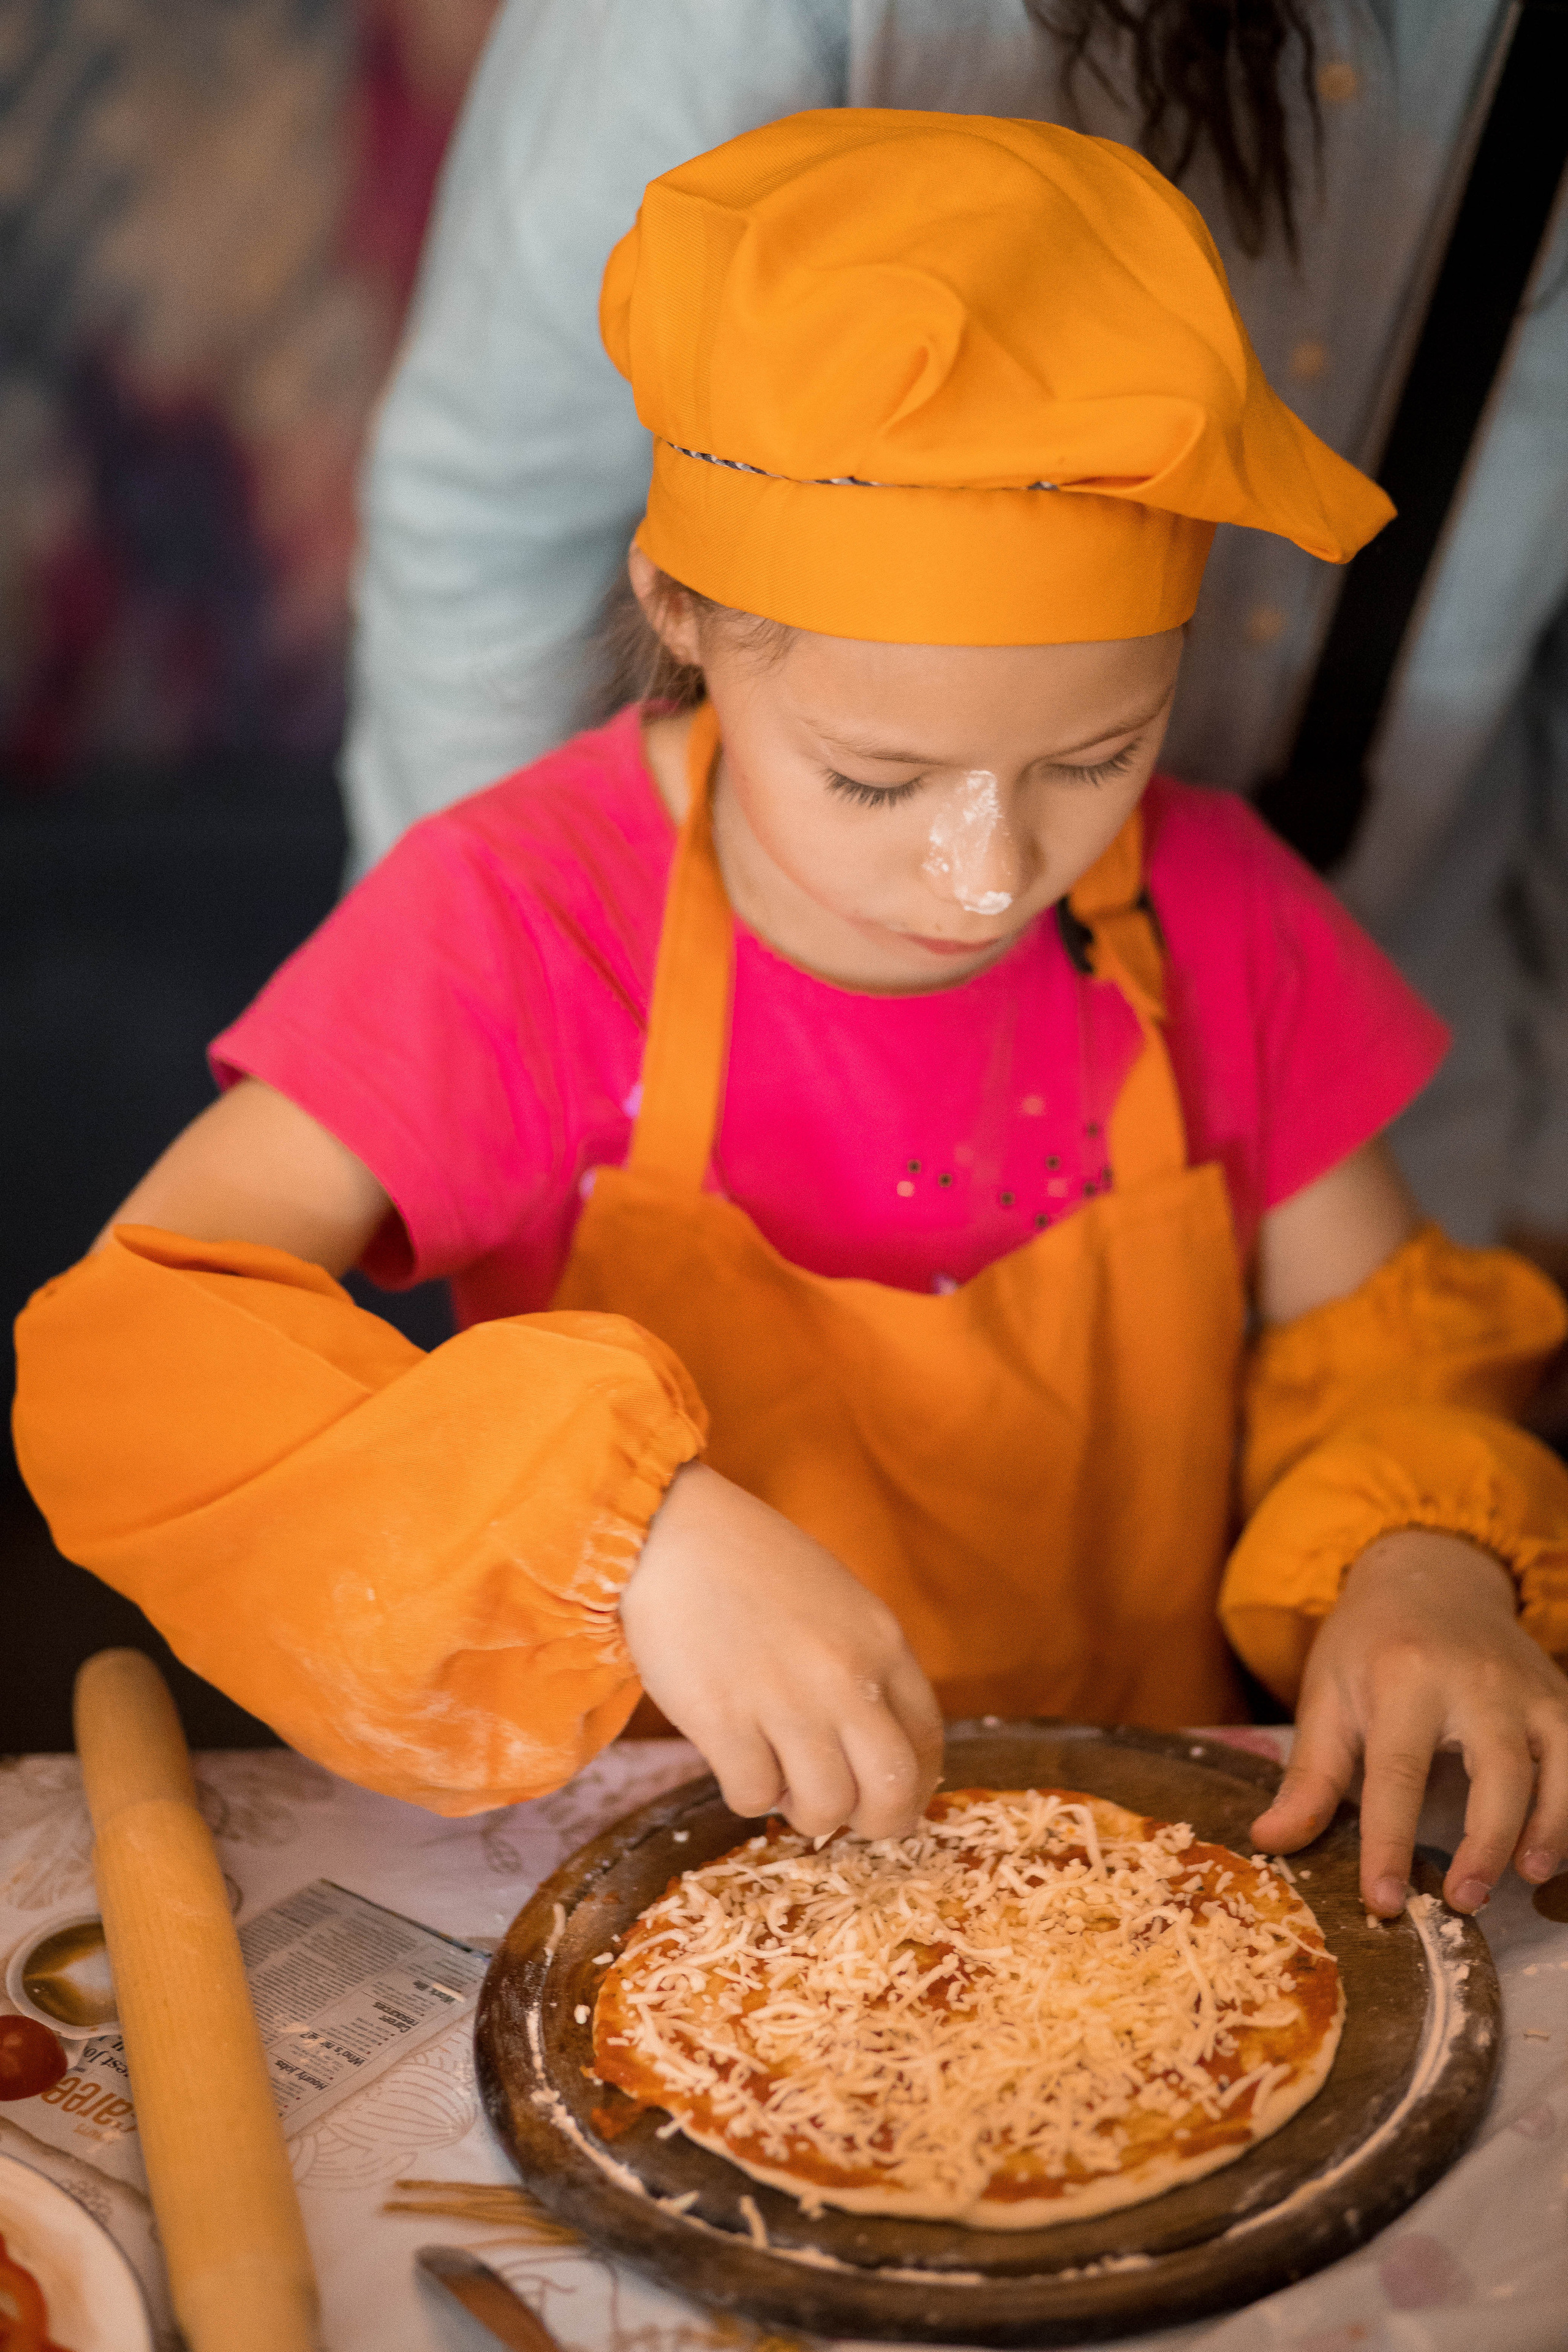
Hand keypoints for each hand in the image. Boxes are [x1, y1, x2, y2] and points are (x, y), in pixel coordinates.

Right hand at [620, 1461, 943, 1840]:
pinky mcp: (725, 1720)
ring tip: (778, 1776)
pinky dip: (747, 1793)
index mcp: (882, 1642)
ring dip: (803, 1810)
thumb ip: (864, 1665)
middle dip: (873, 1823)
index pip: (929, 1744)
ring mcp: (786, 1701)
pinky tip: (735, 1757)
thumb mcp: (838, 1602)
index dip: (912, 1787)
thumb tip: (874, 1746)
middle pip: (893, 1793)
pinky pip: (754, 1798)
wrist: (671, 1534)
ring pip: (826, 1809)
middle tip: (841, 1813)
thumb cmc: (751, 1564)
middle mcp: (845, 1677)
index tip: (887, 1798)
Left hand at [1249, 1530, 1567, 1915]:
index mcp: (1403, 1676)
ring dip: (1545, 1831)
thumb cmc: (1369, 1643)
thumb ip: (1308, 1775)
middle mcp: (1475, 1680)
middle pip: (1496, 1772)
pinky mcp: (1559, 1696)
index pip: (1397, 1773)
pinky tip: (1550, 1848)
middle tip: (1463, 1901)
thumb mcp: (1326, 1693)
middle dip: (1484, 1844)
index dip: (1389, 1843)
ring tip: (1520, 1881)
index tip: (1382, 1902)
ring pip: (1555, 1765)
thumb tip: (1268, 1842)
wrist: (1431, 1574)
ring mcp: (1527, 1688)